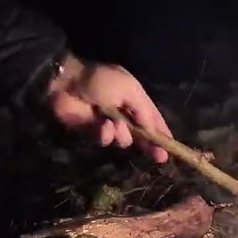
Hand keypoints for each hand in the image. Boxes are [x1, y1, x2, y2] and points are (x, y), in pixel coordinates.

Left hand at [46, 53, 171, 162]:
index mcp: (133, 98)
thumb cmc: (100, 80)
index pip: (152, 118)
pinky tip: (102, 126)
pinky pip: (105, 140)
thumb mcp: (129, 89)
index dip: (162, 132)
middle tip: (160, 157)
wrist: (66, 82)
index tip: (172, 146)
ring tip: (114, 124)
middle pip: (141, 134)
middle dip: (150, 144)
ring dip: (122, 134)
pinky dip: (105, 134)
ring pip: (123, 139)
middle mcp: (122, 112)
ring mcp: (107, 123)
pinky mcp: (90, 132)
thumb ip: (143, 111)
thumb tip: (153, 129)